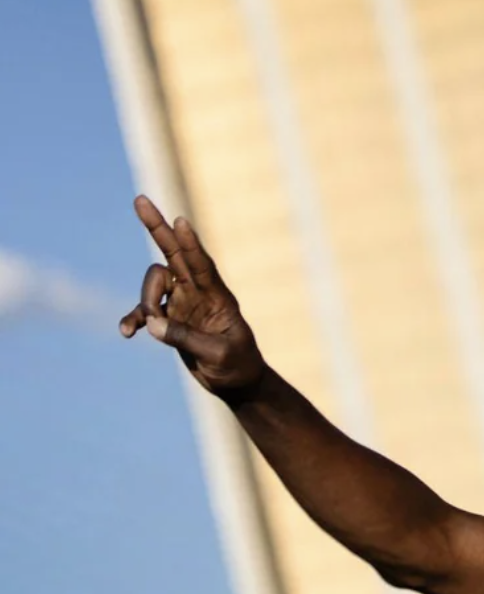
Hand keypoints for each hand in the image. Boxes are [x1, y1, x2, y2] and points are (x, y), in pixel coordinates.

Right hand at [119, 196, 264, 394]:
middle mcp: (199, 293)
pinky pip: (144, 312)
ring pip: (153, 283)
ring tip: (148, 326)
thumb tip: (153, 323)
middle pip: (175, 254)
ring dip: (145, 300)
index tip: (181, 222)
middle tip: (140, 200)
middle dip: (157, 228)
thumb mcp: (219, 355)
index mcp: (219, 298)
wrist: (237, 383)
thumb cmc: (238, 367)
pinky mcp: (169, 319)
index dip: (191, 243)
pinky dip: (134, 319)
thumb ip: (186, 338)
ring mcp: (182, 303)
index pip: (202, 265)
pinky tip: (126, 332)